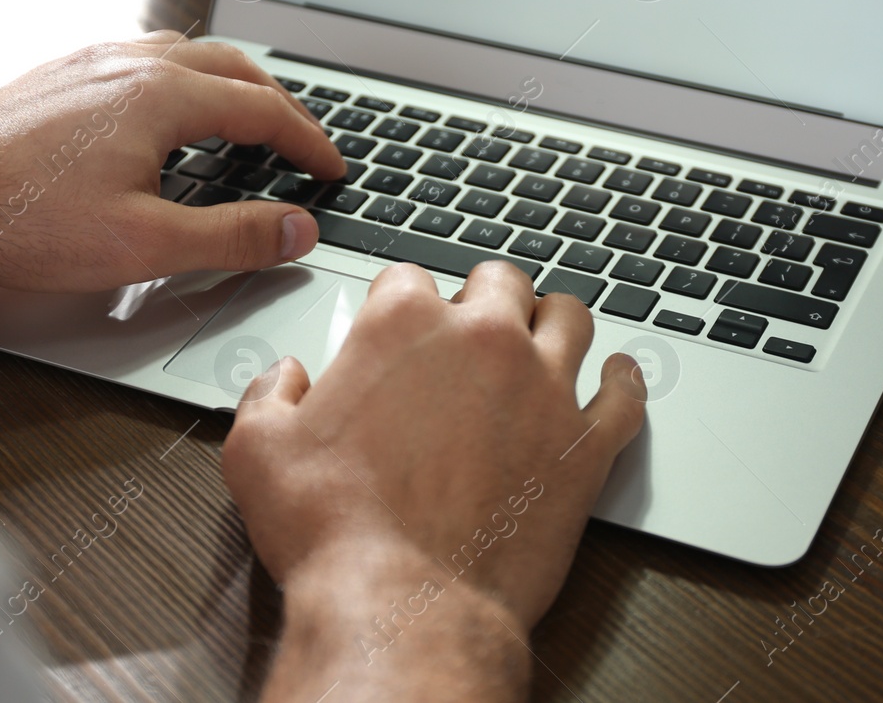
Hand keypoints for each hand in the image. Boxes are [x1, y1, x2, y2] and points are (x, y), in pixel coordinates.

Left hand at [0, 33, 345, 290]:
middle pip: (234, 67)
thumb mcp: (143, 246)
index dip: (309, 141)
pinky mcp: (62, 74)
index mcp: (161, 95)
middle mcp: (130, 63)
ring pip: (188, 54)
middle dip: (280, 104)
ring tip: (250, 120)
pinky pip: (145, 59)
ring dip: (233, 84)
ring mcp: (92, 62)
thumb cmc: (19, 221)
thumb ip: (232, 237)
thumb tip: (297, 230)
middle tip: (303, 143)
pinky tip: (172, 113)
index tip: (333, 168)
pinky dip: (185, 80)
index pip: (264, 108)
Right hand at [222, 260, 645, 700]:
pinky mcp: (584, 446)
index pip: (409, 278)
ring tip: (544, 336)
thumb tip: (285, 377)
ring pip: (570, 318)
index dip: (402, 302)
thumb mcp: (257, 450)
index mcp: (402, 326)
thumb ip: (268, 395)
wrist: (403, 605)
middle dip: (484, 298)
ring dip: (553, 322)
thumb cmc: (334, 532)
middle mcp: (482, 340)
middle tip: (474, 328)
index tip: (401, 327)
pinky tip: (618, 376)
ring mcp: (543, 388)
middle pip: (500, 281)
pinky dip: (624, 381)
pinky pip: (625, 395)